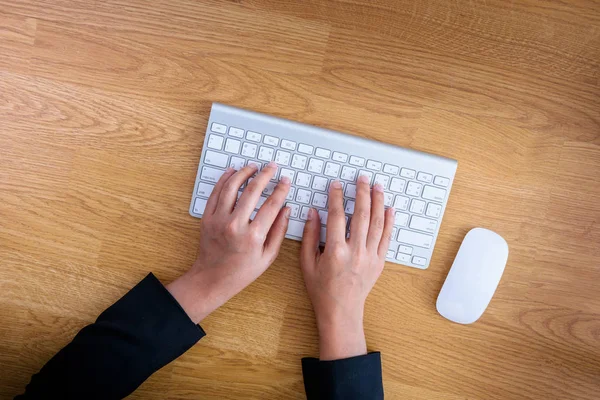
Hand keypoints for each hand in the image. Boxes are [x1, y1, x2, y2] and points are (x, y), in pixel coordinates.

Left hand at [167, 162, 290, 323]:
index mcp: (253, 236)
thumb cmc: (241, 271)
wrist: (211, 279)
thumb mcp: (267, 256)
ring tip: (253, 167)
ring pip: (232, 187)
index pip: (271, 205)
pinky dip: (224, 180)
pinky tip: (232, 173)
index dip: (281, 190)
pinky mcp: (207, 218)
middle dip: (265, 175)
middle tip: (271, 167)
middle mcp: (235, 225)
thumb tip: (287, 209)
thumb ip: (279, 231)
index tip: (285, 181)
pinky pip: (216, 193)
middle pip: (252, 191)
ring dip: (244, 173)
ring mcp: (218, 220)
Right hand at [300, 175, 394, 359]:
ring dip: (378, 202)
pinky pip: (386, 237)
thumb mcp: (307, 263)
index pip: (336, 216)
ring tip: (377, 187)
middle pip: (361, 214)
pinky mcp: (379, 262)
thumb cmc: (321, 289)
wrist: (341, 311)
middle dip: (362, 193)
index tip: (336, 185)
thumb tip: (313, 213)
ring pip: (377, 223)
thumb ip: (310, 236)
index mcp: (335, 251)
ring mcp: (370, 257)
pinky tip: (389, 208)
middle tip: (362, 178)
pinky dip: (389, 221)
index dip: (336, 197)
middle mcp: (355, 252)